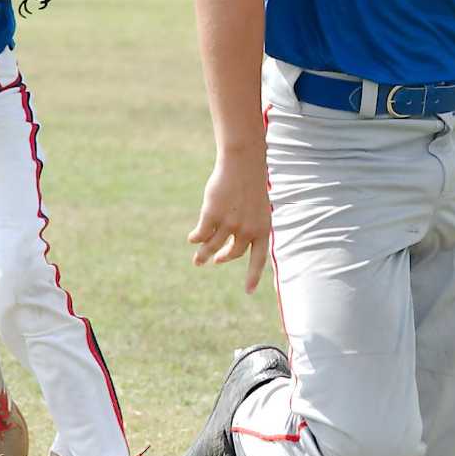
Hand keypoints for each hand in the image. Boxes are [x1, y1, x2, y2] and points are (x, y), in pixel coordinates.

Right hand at [188, 152, 271, 292]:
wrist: (242, 164)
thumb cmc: (251, 184)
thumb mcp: (257, 208)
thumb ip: (248, 228)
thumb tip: (226, 249)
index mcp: (262, 229)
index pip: (258, 259)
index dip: (253, 276)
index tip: (248, 291)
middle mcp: (247, 231)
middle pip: (232, 254)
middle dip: (221, 259)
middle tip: (215, 261)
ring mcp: (229, 225)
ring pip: (212, 247)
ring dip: (203, 254)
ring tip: (197, 259)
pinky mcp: (212, 217)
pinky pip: (201, 234)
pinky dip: (195, 238)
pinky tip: (191, 239)